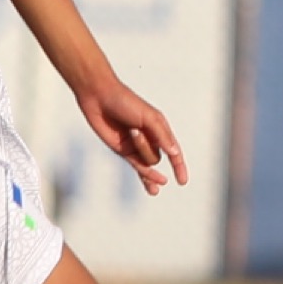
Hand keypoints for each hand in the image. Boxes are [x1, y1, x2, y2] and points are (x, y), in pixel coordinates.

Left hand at [77, 77, 188, 193]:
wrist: (99, 98)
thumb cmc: (125, 102)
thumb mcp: (148, 117)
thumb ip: (162, 135)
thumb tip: (174, 153)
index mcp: (159, 129)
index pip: (173, 152)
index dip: (179, 166)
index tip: (183, 181)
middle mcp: (149, 139)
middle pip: (156, 158)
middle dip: (146, 148)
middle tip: (132, 130)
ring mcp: (135, 147)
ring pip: (146, 163)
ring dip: (143, 160)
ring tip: (146, 163)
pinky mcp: (122, 151)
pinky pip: (136, 166)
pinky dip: (145, 175)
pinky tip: (152, 185)